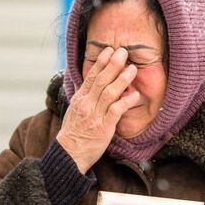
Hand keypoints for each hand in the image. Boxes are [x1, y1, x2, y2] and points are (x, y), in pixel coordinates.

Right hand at [56, 45, 141, 171]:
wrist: (69, 153)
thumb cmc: (75, 132)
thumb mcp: (76, 111)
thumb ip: (85, 97)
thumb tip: (91, 84)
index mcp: (80, 99)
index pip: (91, 77)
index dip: (101, 62)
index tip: (109, 50)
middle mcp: (86, 104)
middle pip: (100, 80)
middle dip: (112, 65)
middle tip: (123, 52)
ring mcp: (95, 115)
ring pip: (108, 93)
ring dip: (121, 80)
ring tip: (132, 69)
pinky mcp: (103, 127)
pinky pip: (115, 112)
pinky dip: (125, 102)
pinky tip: (135, 95)